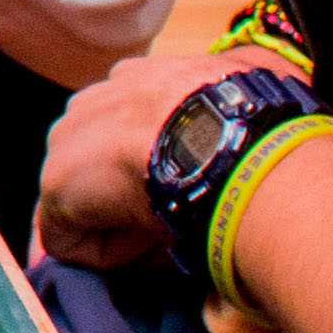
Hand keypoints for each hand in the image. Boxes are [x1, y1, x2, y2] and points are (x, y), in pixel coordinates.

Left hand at [32, 41, 303, 268]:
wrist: (232, 142)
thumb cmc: (256, 120)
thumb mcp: (254, 88)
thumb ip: (245, 89)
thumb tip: (276, 87)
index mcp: (138, 79)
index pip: (128, 128)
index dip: (154, 166)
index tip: (191, 187)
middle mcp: (93, 102)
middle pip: (97, 165)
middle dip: (127, 194)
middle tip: (179, 212)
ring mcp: (67, 142)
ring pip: (86, 204)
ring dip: (120, 223)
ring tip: (170, 226)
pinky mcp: (56, 188)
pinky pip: (73, 241)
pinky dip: (110, 253)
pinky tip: (150, 238)